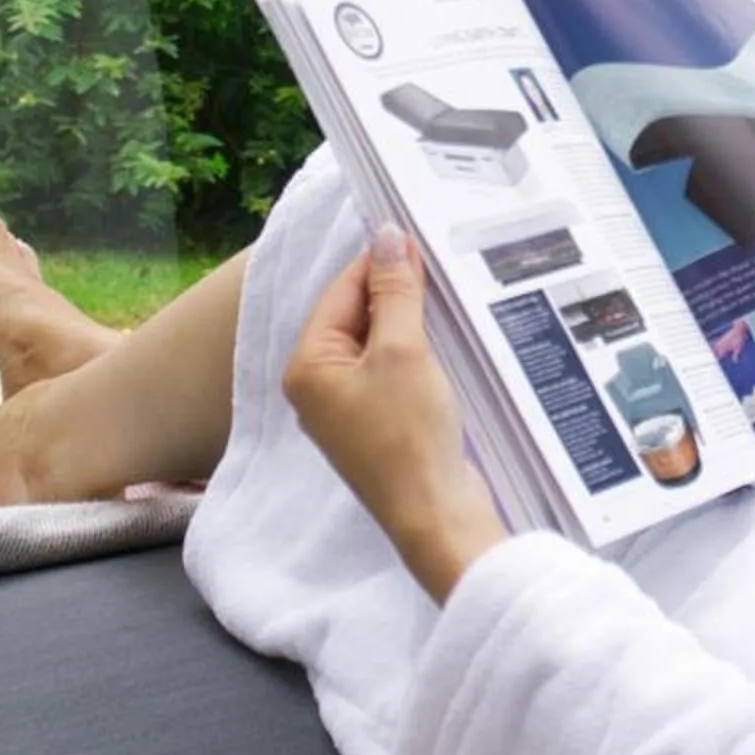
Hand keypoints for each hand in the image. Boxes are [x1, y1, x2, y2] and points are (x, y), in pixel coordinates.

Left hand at [283, 226, 506, 601]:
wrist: (436, 517)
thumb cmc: (410, 435)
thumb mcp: (403, 351)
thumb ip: (394, 292)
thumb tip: (387, 237)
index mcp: (307, 366)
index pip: (341, 293)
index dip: (379, 263)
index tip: (419, 238)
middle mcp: (317, 387)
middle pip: (355, 317)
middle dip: (395, 292)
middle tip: (440, 266)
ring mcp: (346, 410)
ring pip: (375, 344)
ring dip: (408, 322)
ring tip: (447, 299)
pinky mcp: (376, 427)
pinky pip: (389, 372)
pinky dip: (414, 353)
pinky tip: (444, 341)